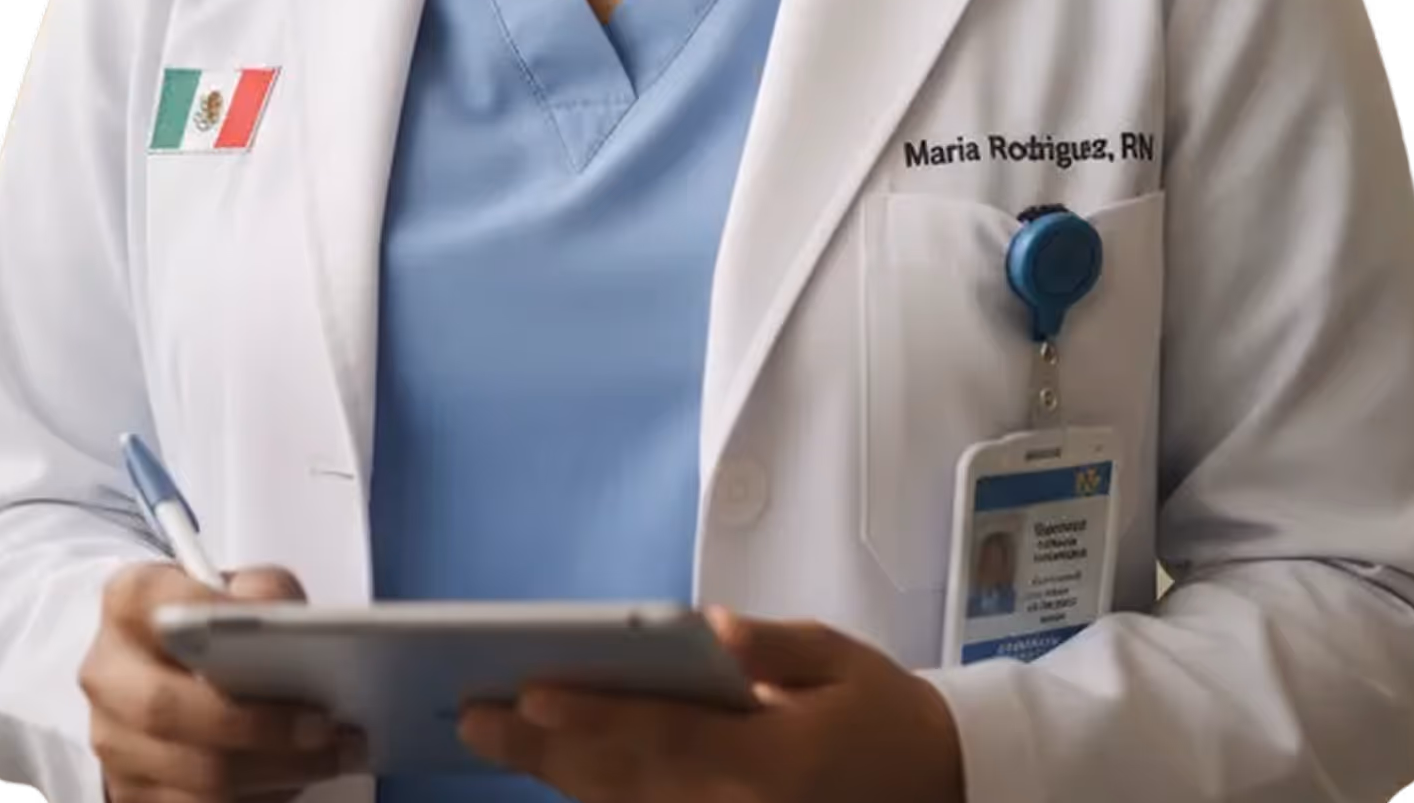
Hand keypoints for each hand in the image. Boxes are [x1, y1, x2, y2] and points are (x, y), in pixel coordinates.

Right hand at [79, 561, 368, 799]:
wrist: (176, 669)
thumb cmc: (217, 622)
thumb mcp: (242, 588)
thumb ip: (263, 592)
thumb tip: (287, 626)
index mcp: (128, 605)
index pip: (149, 601)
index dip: (203, 612)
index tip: (272, 626)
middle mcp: (108, 675)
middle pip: (167, 709)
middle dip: (255, 724)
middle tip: (325, 726)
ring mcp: (112, 743)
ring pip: (189, 775)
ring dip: (272, 772)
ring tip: (331, 756)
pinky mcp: (131, 794)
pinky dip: (257, 799)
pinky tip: (298, 779)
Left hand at [456, 604, 964, 801]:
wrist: (938, 787)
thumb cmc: (883, 712)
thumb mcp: (841, 659)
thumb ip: (774, 647)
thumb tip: (710, 628)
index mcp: (770, 757)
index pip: (665, 736)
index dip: (595, 716)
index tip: (533, 690)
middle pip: (625, 783)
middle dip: (545, 750)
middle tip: (475, 717)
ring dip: (557, 776)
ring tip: (497, 736)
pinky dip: (598, 797)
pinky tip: (556, 768)